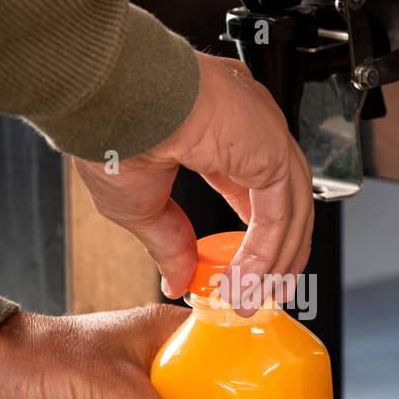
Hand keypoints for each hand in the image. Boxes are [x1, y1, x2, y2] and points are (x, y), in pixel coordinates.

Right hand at [72, 52, 313, 308]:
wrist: (109, 102)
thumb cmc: (110, 129)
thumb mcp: (140, 206)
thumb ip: (169, 243)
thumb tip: (178, 281)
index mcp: (221, 123)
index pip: (255, 185)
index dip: (257, 231)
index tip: (247, 267)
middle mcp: (250, 123)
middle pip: (285, 198)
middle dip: (278, 251)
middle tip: (262, 291)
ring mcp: (264, 132)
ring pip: (289, 208)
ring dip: (274, 260)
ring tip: (251, 297)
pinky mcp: (270, 150)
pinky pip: (279, 213)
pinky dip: (265, 253)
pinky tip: (245, 279)